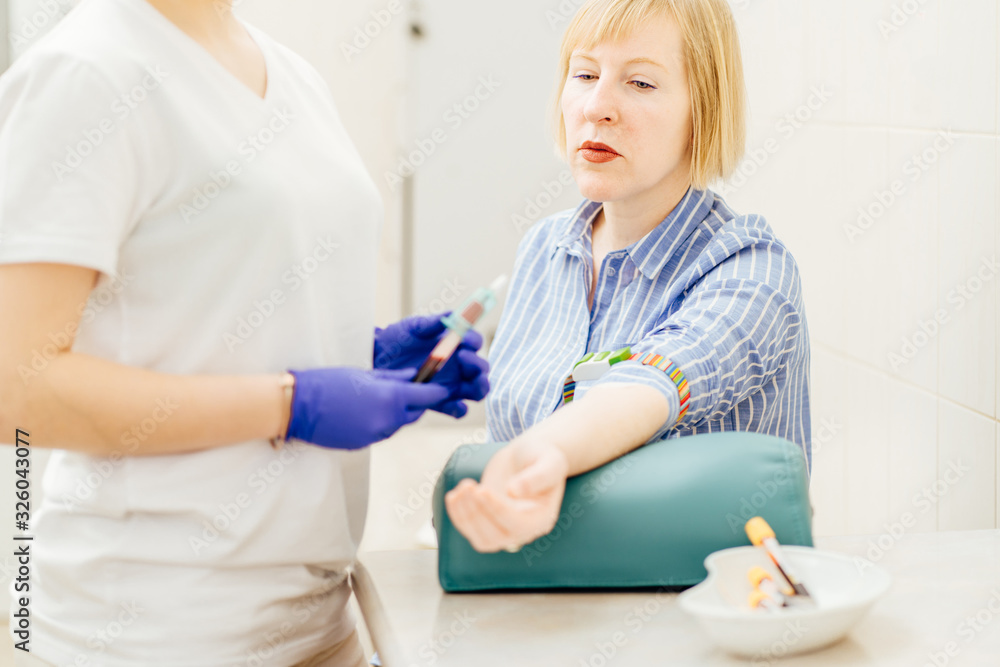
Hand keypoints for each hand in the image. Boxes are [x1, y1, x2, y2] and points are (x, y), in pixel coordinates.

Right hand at [286, 367, 448, 449]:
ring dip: (397, 412)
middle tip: (411, 389)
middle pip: (416, 412)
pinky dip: (380, 422)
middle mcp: (389, 419)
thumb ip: (392, 377)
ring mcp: (376, 434)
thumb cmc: (328, 383)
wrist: (297, 407)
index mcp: (391, 397)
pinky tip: (365, 411)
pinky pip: (381, 432)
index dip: (439, 391)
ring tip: (381, 398)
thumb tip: (413, 375)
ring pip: (398, 423)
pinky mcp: (364, 444)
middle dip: (416, 402)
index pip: (429, 396)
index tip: (446, 387)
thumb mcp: (363, 375)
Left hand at [373, 313, 488, 417]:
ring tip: (475, 383)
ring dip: (480, 387)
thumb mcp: (413, 327)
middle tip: (464, 358)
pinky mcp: (439, 401)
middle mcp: (458, 365)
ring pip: (475, 390)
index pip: (474, 342)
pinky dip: (460, 409)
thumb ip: (431, 323)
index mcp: (455, 344)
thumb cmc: (396, 339)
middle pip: (480, 369)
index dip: (474, 340)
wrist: (376, 359)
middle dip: (478, 365)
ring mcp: (450, 385)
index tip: (464, 339)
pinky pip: (457, 410)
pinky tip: (456, 405)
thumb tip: (451, 315)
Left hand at [444, 437, 569, 552]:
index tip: (481, 490)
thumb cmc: (542, 457)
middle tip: (468, 485)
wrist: (527, 455)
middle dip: (477, 513)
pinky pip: (470, 531)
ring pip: (482, 540)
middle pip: (497, 538)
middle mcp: (525, 531)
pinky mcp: (488, 522)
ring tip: (463, 486)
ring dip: (465, 517)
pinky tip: (453, 496)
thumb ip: (536, 477)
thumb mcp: (549, 462)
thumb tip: (514, 491)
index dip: (496, 510)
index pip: (517, 524)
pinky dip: (458, 516)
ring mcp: (505, 529)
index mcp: (542, 519)